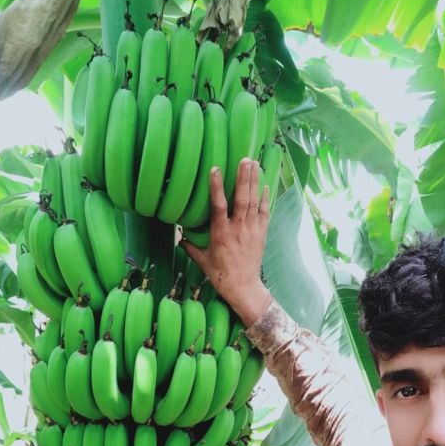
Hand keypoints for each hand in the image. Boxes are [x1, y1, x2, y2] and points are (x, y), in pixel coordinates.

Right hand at [180, 158, 272, 327]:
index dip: (216, 187)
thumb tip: (179, 238)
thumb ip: (191, 247)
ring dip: (254, 182)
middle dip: (243, 177)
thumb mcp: (203, 261)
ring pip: (254, 202)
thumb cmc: (221, 275)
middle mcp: (237, 229)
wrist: (243, 287)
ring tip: (255, 164)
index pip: (217, 206)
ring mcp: (251, 231)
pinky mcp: (261, 234)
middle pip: (241, 199)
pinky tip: (264, 185)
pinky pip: (264, 213)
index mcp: (220, 234)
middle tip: (245, 158)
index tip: (215, 169)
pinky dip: (265, 198)